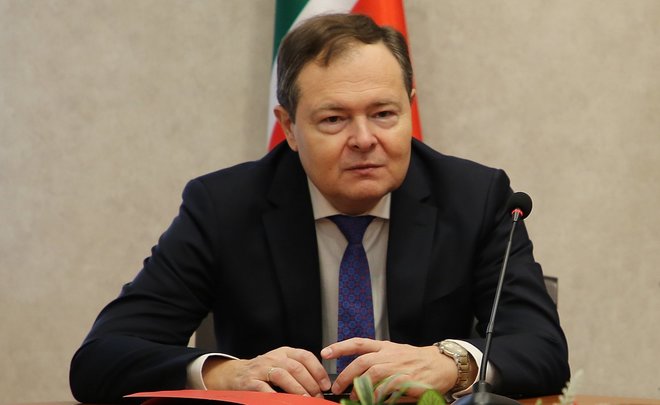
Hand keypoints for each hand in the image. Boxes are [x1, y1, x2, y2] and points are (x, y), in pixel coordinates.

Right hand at [202, 346, 330, 397]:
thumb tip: (320, 386)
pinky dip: (275, 396)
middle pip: (296, 367)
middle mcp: (273, 357)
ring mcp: (261, 369)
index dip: (317, 370)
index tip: (325, 384)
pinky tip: (284, 402)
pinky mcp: (250, 381)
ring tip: (306, 399)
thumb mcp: (280, 365)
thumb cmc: (262, 372)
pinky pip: (264, 388)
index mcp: (284, 352)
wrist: (234, 374)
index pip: (305, 356)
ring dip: (297, 389)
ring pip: (283, 375)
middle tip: (317, 397)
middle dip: (310, 383)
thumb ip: (297, 371)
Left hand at [321, 338, 458, 399]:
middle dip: (346, 375)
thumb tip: (356, 380)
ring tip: (354, 397)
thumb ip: (377, 363)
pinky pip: (388, 388)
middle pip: (362, 361)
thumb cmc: (416, 361)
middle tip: (337, 387)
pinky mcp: (407, 380)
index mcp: (385, 347)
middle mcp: (390, 354)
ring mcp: (398, 366)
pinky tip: (373, 400)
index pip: (358, 343)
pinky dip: (378, 395)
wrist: (441, 364)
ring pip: (373, 373)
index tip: (325, 353)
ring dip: (360, 387)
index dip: (340, 347)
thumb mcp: (395, 355)